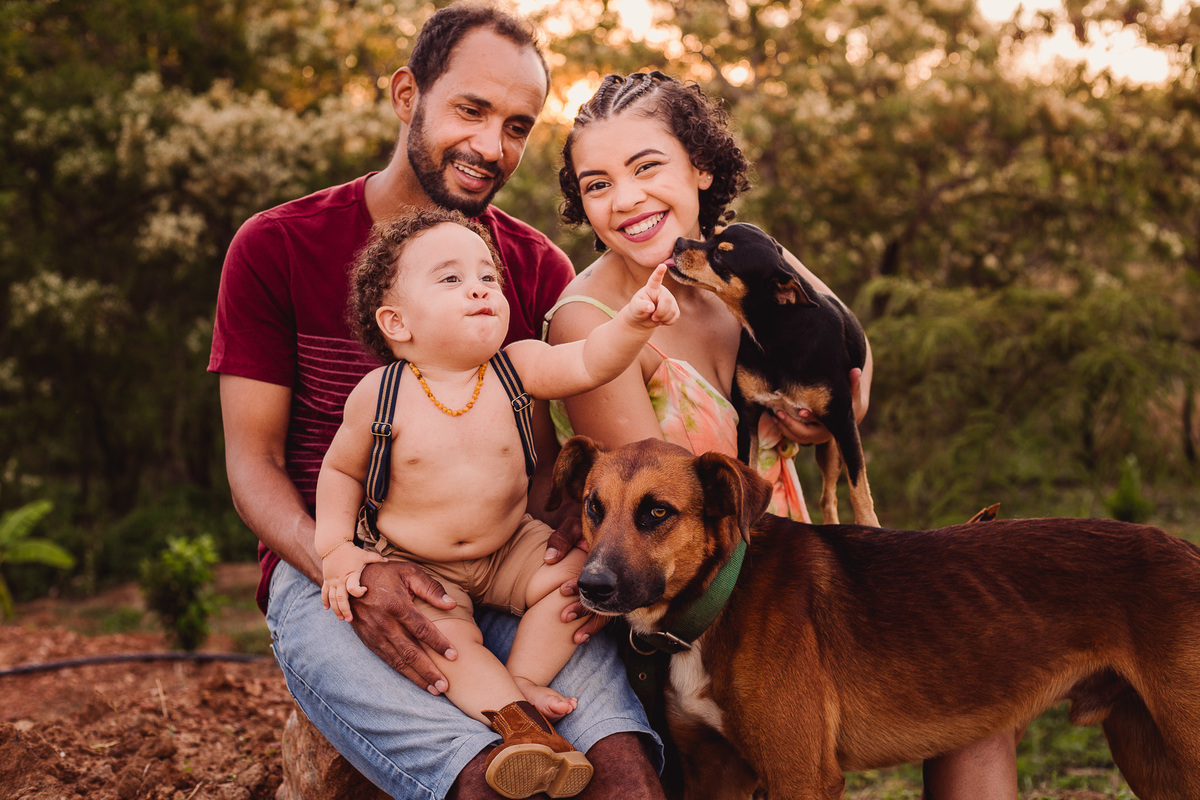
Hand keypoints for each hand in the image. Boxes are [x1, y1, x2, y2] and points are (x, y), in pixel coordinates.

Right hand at [320, 542, 386, 620]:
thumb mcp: (365, 554)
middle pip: (340, 599)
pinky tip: (327, 609)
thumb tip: (388, 560)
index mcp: (351, 574)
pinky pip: (324, 593)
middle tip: (350, 619)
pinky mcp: (326, 580)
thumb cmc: (351, 551)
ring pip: (332, 599)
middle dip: (345, 610)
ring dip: (336, 610)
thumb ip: (376, 558)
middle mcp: (340, 580)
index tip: (365, 590)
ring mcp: (332, 581)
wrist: (333, 545)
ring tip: (341, 619)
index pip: (353, 587)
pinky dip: (325, 601)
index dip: (359, 591)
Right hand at [348, 561, 458, 694]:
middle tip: (445, 686)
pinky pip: (387, 660)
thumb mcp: (409, 572)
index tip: (454, 656)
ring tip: (434, 690)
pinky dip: (402, 673)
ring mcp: (375, 634)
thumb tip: (451, 605)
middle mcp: (384, 623)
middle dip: (429, 671)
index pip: (421, 629)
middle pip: (410, 652)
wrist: (350, 579)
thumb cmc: (386, 573)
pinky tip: (416, 681)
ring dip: (417, 677)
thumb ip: (431, 588)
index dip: (438, 644)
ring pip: (398, 661)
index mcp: (396, 605)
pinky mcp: (368, 640)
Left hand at [543, 512, 605, 643]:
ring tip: (576, 637)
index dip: (579, 585)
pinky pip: (605, 616)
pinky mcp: (610, 600)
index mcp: (602, 559)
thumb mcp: (572, 528)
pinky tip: (583, 637)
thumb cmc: (581, 530)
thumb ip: (561, 538)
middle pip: (603, 597)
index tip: (562, 590)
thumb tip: (550, 559)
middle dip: (583, 609)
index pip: (595, 575)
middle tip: (564, 617)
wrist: (590, 534)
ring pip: (606, 610)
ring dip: (591, 625)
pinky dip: (594, 628)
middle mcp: (610, 576)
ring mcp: (612, 589)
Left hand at [629, 263, 679, 326]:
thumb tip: (651, 308)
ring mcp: (670, 299)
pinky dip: (668, 322)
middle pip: (667, 301)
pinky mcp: (674, 308)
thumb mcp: (635, 308)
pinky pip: (676, 316)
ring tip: (655, 318)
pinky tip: (662, 321)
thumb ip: (642, 306)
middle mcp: (663, 291)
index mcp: (652, 287)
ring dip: (664, 318)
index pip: (655, 279)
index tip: (662, 266)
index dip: (659, 272)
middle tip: (653, 317)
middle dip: (660, 313)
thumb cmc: (637, 310)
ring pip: (673, 310)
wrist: (642, 319)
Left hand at [771, 368, 865, 445]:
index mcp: (833, 426)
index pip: (820, 424)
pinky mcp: (804, 435)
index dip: (810, 418)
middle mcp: (821, 434)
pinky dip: (782, 428)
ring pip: (795, 437)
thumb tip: (856, 370)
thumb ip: (854, 383)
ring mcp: (812, 436)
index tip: (801, 411)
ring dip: (783, 427)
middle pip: (803, 434)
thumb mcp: (853, 394)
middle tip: (778, 413)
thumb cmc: (850, 401)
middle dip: (790, 424)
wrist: (846, 415)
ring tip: (774, 415)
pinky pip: (791, 435)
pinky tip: (774, 417)